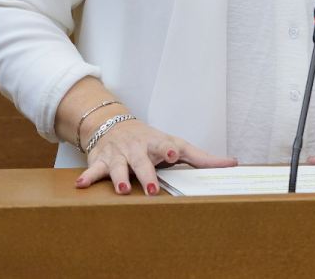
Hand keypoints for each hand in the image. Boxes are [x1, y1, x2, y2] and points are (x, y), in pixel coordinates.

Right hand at [76, 118, 235, 195]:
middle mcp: (137, 148)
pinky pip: (93, 170)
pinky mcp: (101, 161)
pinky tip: (80, 185)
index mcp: (157, 144)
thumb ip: (202, 158)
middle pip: (142, 161)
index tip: (174, 153)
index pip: (165, 145)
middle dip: (146, 174)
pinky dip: (87, 176)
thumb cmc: (151, 140)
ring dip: (119, 177)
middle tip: (151, 188)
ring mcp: (118, 154)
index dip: (170, 150)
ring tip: (122, 190)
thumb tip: (233, 164)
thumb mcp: (176, 144)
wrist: (114, 124)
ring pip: (118, 167)